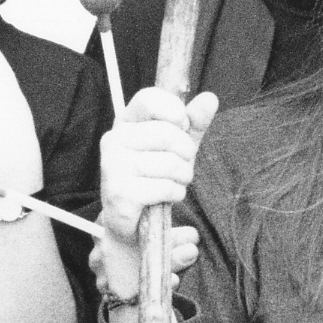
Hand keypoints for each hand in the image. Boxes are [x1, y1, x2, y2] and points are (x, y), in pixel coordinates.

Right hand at [98, 87, 218, 300]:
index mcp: (126, 123)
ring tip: (172, 184)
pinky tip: (165, 198)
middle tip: (181, 167)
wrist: (136, 223)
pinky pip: (164, 187)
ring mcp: (113, 166)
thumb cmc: (156, 177)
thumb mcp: (179, 147)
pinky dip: (174, 194)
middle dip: (186, 154)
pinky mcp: (119, 192)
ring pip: (170, 164)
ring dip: (182, 178)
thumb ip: (194, 123)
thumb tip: (210, 98)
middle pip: (168, 134)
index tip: (182, 128)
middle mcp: (114, 140)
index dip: (175, 113)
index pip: (150, 98)